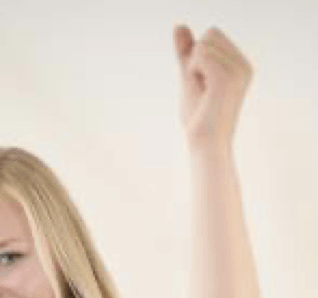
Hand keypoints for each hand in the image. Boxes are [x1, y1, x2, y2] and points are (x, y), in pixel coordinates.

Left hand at [173, 25, 253, 148]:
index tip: (203, 85)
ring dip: (192, 70)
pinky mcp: (226, 77)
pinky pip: (199, 55)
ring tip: (203, 94)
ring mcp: (238, 70)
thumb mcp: (190, 78)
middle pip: (209, 35)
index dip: (196, 58)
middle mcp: (244, 65)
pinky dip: (192, 74)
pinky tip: (202, 93)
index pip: (211, 35)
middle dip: (194, 61)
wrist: (205, 146)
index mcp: (240, 65)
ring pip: (202, 45)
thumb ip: (186, 52)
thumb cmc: (198, 118)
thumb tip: (179, 26)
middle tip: (201, 90)